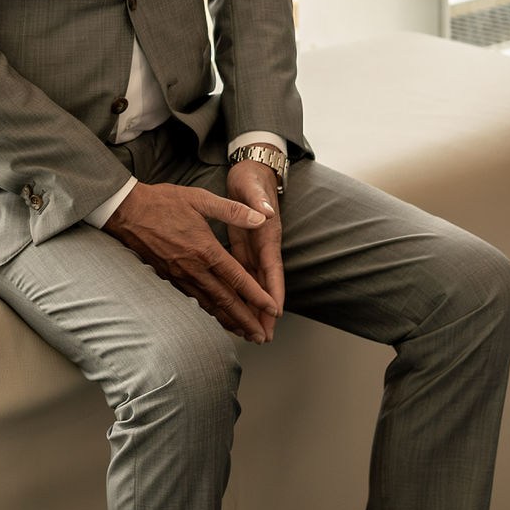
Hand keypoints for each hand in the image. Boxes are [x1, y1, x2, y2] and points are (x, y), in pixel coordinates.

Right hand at [103, 181, 279, 342]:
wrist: (126, 211)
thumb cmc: (162, 201)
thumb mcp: (199, 198)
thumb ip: (232, 210)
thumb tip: (261, 217)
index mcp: (205, 249)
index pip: (237, 278)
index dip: (257, 296)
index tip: (272, 309)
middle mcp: (194, 268)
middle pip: (225, 300)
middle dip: (246, 320)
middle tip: (261, 336)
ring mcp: (180, 275)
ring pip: (209, 305)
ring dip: (228, 321)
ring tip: (244, 334)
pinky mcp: (168, 278)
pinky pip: (193, 300)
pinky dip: (208, 313)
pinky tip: (215, 318)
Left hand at [225, 160, 283, 342]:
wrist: (251, 172)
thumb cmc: (251, 180)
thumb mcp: (252, 187)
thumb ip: (257, 200)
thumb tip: (267, 212)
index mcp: (267, 234)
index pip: (272, 267)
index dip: (274, 290)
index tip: (275, 312)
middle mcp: (264, 246)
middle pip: (266, 284)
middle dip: (265, 311)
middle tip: (263, 337)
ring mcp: (255, 249)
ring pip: (255, 284)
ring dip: (253, 308)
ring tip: (249, 334)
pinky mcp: (244, 249)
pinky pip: (243, 277)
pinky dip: (241, 295)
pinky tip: (234, 310)